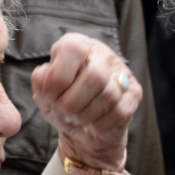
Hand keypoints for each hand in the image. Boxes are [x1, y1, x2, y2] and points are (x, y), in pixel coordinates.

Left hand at [31, 32, 140, 171]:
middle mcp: (102, 54)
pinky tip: (93, 123)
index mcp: (77, 45)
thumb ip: (40, 83)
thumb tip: (41, 74)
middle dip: (72, 102)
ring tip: (76, 118)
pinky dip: (100, 123)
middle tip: (63, 112)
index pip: (72, 50)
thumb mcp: (45, 95)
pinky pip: (120, 111)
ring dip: (86, 115)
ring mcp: (122, 73)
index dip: (57, 78)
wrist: (84, 129)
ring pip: (109, 95)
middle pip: (94, 76)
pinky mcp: (134, 94)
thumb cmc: (63, 105)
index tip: (50, 95)